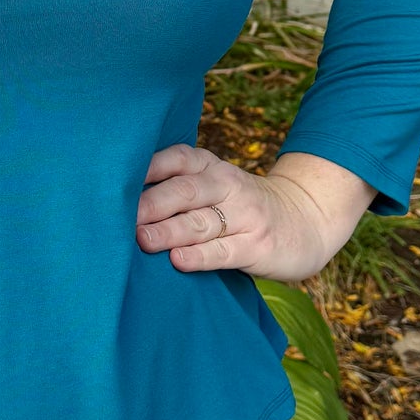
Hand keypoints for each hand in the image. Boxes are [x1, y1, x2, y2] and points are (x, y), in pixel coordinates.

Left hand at [135, 143, 372, 283]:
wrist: (306, 221)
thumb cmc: (240, 207)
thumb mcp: (215, 185)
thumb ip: (176, 187)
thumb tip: (115, 200)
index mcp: (210, 167)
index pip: (176, 159)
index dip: (146, 168)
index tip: (113, 179)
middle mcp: (227, 185)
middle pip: (185, 191)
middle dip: (151, 204)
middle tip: (121, 218)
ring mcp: (245, 216)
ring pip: (201, 222)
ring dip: (169, 231)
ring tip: (142, 240)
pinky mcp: (257, 246)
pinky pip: (224, 251)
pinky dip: (200, 256)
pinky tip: (179, 260)